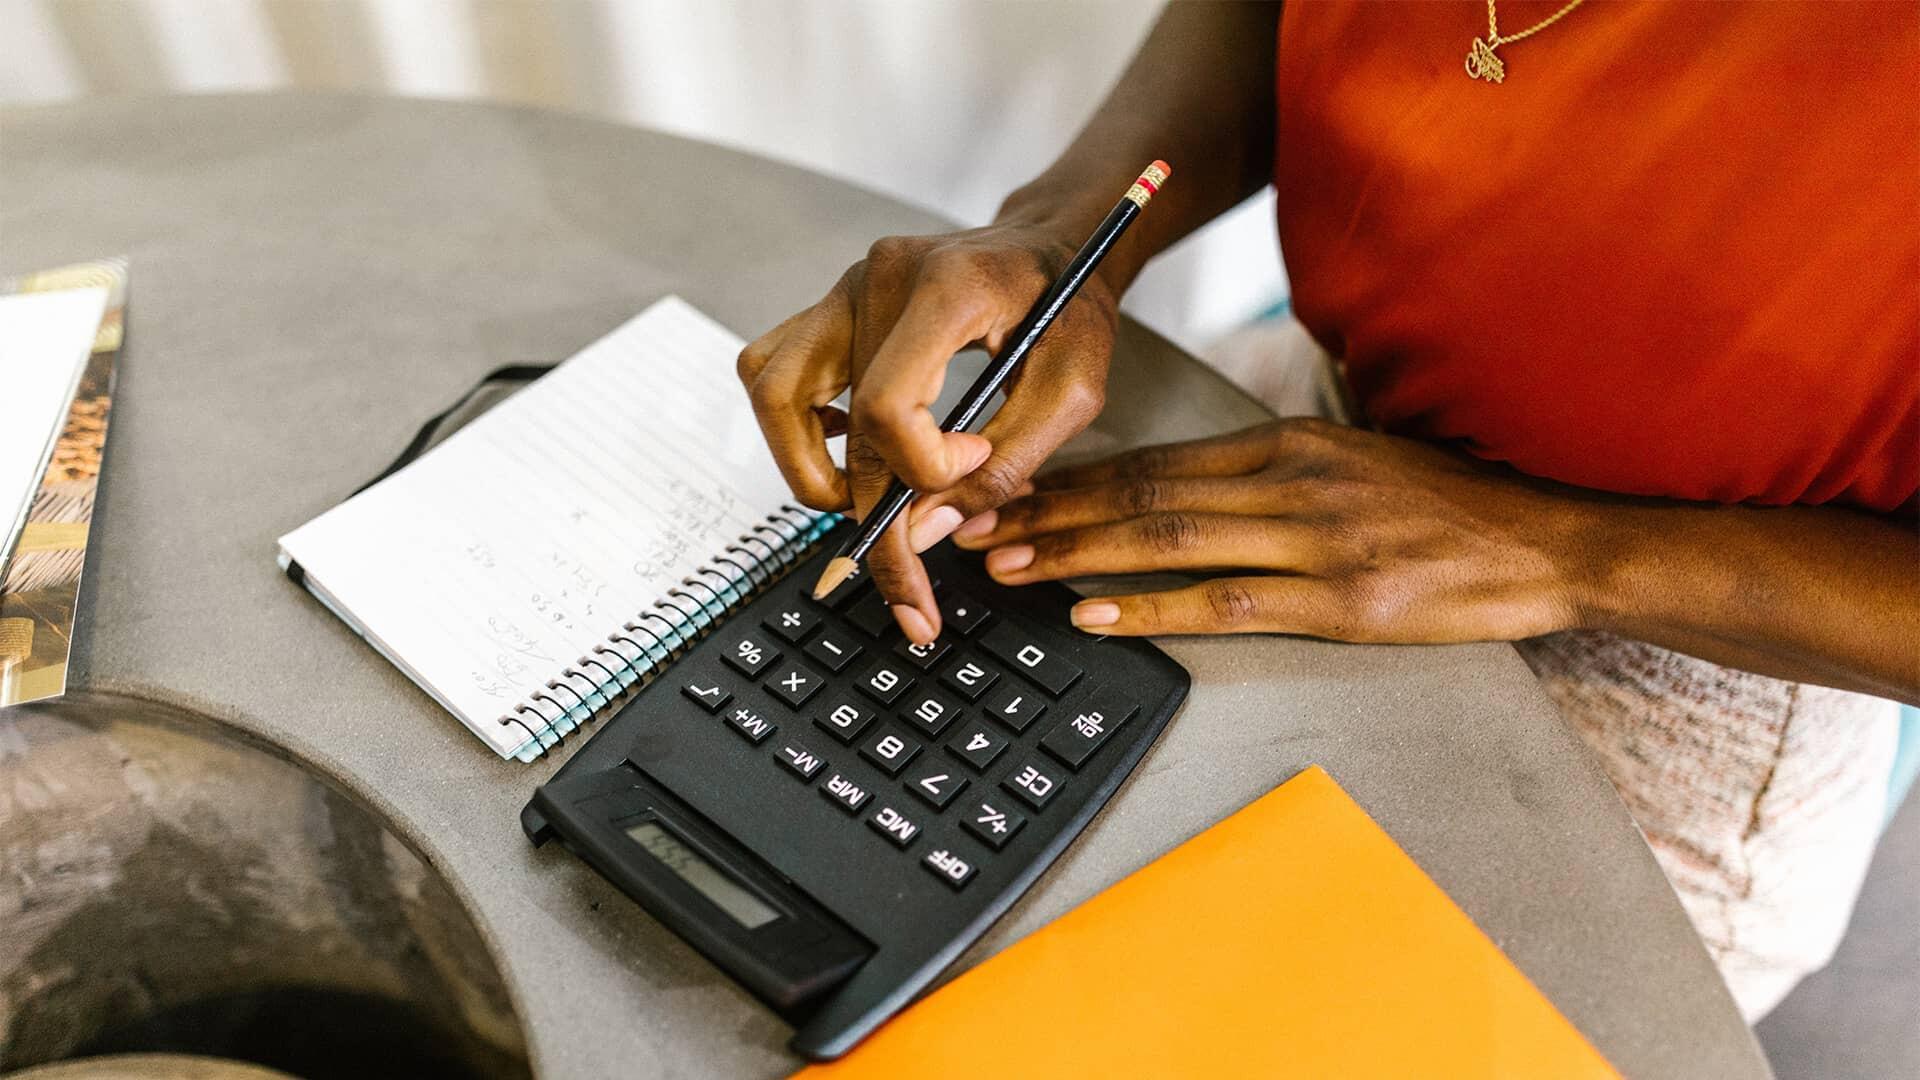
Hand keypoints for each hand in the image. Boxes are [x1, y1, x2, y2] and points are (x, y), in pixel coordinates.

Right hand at [738, 223, 1117, 641]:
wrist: (1054, 244)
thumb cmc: (1068, 307)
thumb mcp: (1071, 391)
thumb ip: (1005, 465)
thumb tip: (924, 533)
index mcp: (945, 288)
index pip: (888, 404)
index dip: (921, 466)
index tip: (969, 467)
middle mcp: (878, 278)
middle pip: (840, 422)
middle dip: (873, 520)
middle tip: (908, 590)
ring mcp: (844, 287)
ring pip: (774, 393)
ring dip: (807, 469)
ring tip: (861, 510)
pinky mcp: (831, 305)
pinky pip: (772, 371)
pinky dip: (796, 426)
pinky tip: (849, 449)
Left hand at [952, 419, 1591, 641]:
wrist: (1544, 543)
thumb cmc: (1443, 505)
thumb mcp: (1351, 458)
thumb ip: (1268, 469)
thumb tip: (1178, 487)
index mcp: (1288, 443)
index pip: (1154, 459)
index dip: (1070, 478)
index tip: (1007, 491)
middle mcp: (1292, 481)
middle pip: (1144, 495)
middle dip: (1048, 512)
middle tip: (972, 527)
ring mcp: (1316, 541)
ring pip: (1170, 541)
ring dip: (1076, 555)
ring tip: (1009, 567)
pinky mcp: (1343, 604)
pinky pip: (1228, 604)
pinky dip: (1152, 609)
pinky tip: (1095, 614)